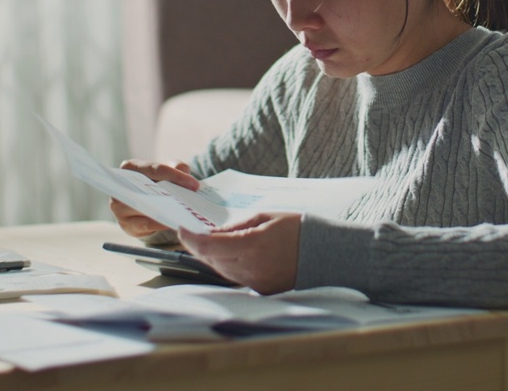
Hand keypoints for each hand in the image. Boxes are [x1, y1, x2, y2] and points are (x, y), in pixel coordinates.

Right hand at [110, 160, 199, 238]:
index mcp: (129, 168)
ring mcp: (120, 207)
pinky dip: (162, 223)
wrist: (146, 204)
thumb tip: (183, 171)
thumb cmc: (157, 183)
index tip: (194, 184)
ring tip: (185, 211)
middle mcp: (121, 187)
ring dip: (166, 210)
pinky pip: (145, 225)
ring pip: (146, 208)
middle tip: (192, 197)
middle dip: (171, 193)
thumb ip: (176, 167)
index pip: (154, 170)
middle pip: (148, 189)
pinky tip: (176, 222)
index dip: (175, 176)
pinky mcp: (126, 224)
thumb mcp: (167, 170)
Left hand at [178, 212, 300, 294]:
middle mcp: (251, 268)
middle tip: (194, 233)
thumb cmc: (297, 229)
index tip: (182, 229)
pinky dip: (228, 266)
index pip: (208, 246)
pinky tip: (231, 255)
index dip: (190, 239)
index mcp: (252, 245)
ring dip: (213, 257)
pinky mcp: (261, 290)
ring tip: (213, 243)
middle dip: (200, 247)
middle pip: (211, 260)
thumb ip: (236, 227)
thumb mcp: (265, 217)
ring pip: (221, 271)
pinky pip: (236, 278)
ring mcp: (256, 282)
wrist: (325, 252)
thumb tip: (214, 233)